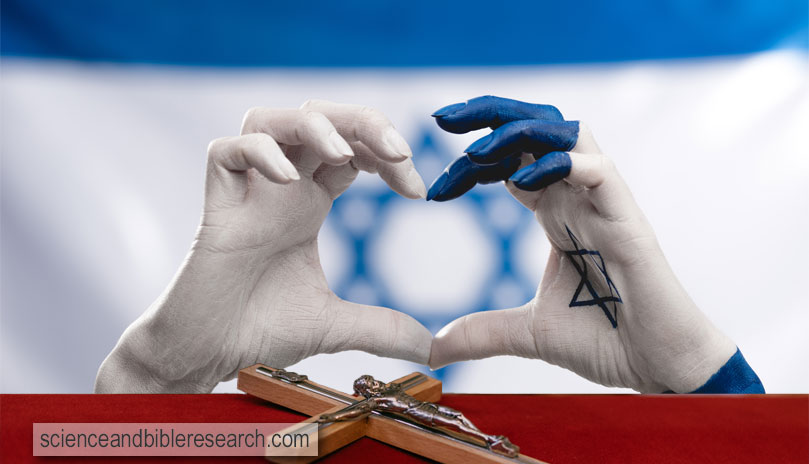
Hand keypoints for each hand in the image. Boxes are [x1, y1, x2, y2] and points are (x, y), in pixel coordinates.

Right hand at [96, 100, 430, 392]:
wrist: (208, 357)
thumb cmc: (260, 330)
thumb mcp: (335, 326)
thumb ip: (383, 329)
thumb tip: (434, 350)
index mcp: (308, 203)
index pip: (352, 151)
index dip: (388, 157)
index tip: (419, 191)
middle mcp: (279, 188)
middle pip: (318, 118)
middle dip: (362, 122)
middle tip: (400, 151)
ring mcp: (246, 194)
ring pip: (269, 119)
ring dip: (312, 125)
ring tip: (343, 155)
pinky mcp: (215, 207)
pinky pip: (223, 152)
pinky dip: (257, 152)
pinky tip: (287, 177)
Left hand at [428, 96, 736, 392]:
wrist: (659, 366)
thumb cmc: (606, 339)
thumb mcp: (527, 332)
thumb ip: (482, 331)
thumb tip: (435, 349)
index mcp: (555, 213)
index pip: (509, 162)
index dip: (469, 165)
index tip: (432, 188)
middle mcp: (577, 198)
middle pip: (536, 129)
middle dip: (489, 115)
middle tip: (441, 119)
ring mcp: (603, 203)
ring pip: (567, 133)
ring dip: (518, 130)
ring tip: (473, 152)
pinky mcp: (627, 219)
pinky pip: (597, 170)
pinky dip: (560, 165)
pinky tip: (520, 182)